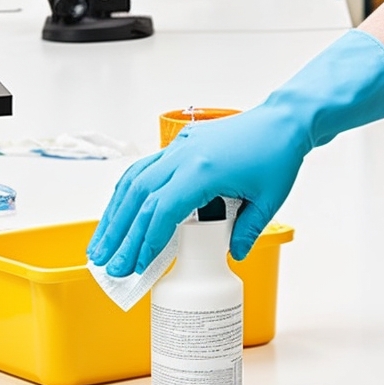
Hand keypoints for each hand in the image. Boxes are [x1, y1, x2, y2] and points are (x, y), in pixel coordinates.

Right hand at [88, 105, 307, 275]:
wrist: (282, 120)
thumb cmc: (277, 154)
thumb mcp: (269, 199)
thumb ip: (248, 230)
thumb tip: (232, 255)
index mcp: (204, 170)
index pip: (162, 210)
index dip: (145, 240)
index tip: (134, 265)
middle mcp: (184, 156)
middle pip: (139, 197)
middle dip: (119, 234)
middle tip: (105, 264)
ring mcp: (179, 147)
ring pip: (134, 180)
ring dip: (115, 213)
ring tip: (101, 243)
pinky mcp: (179, 144)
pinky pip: (143, 168)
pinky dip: (127, 191)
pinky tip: (118, 211)